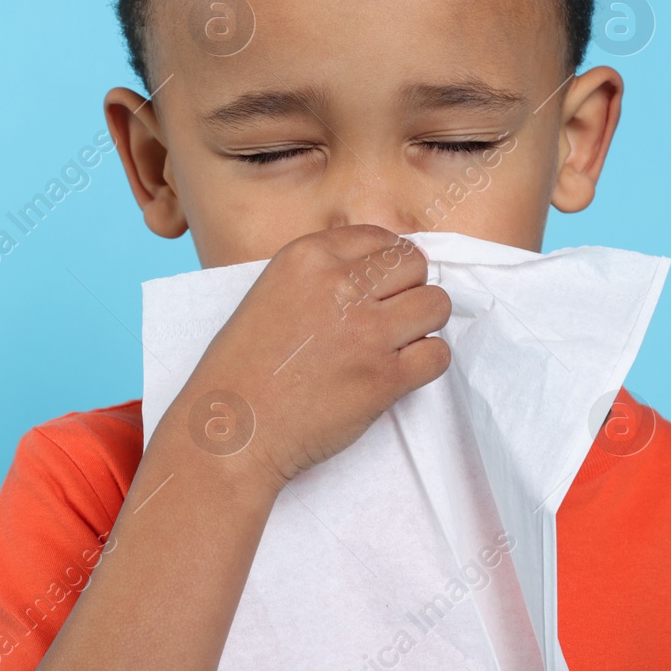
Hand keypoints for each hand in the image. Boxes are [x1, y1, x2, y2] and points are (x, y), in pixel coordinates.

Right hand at [172, 225, 450, 493]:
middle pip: (415, 264)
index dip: (389, 264)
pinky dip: (426, 363)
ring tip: (396, 344)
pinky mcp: (384, 377)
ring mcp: (366, 332)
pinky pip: (437, 354)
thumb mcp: (273, 292)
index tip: (382, 288)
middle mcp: (340, 286)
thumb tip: (381, 268)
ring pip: (437, 304)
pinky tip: (399, 372)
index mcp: (308, 257)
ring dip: (423, 325)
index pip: (382, 239)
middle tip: (390, 317)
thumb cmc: (245, 368)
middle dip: (410, 289)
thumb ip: (324, 274)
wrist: (232, 431)